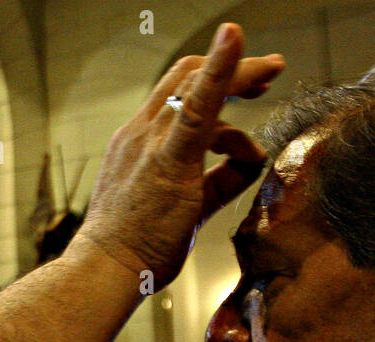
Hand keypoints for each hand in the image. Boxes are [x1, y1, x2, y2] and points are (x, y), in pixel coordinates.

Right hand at [74, 23, 283, 290]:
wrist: (103, 271)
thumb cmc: (136, 249)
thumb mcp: (185, 208)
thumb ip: (219, 180)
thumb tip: (251, 159)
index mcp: (137, 144)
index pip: (175, 96)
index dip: (213, 78)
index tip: (246, 81)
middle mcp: (140, 134)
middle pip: (187, 78)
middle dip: (232, 68)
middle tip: (271, 70)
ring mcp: (150, 143)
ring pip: (197, 87)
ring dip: (239, 74)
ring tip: (270, 77)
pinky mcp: (168, 160)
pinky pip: (198, 106)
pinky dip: (220, 70)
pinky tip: (236, 39)